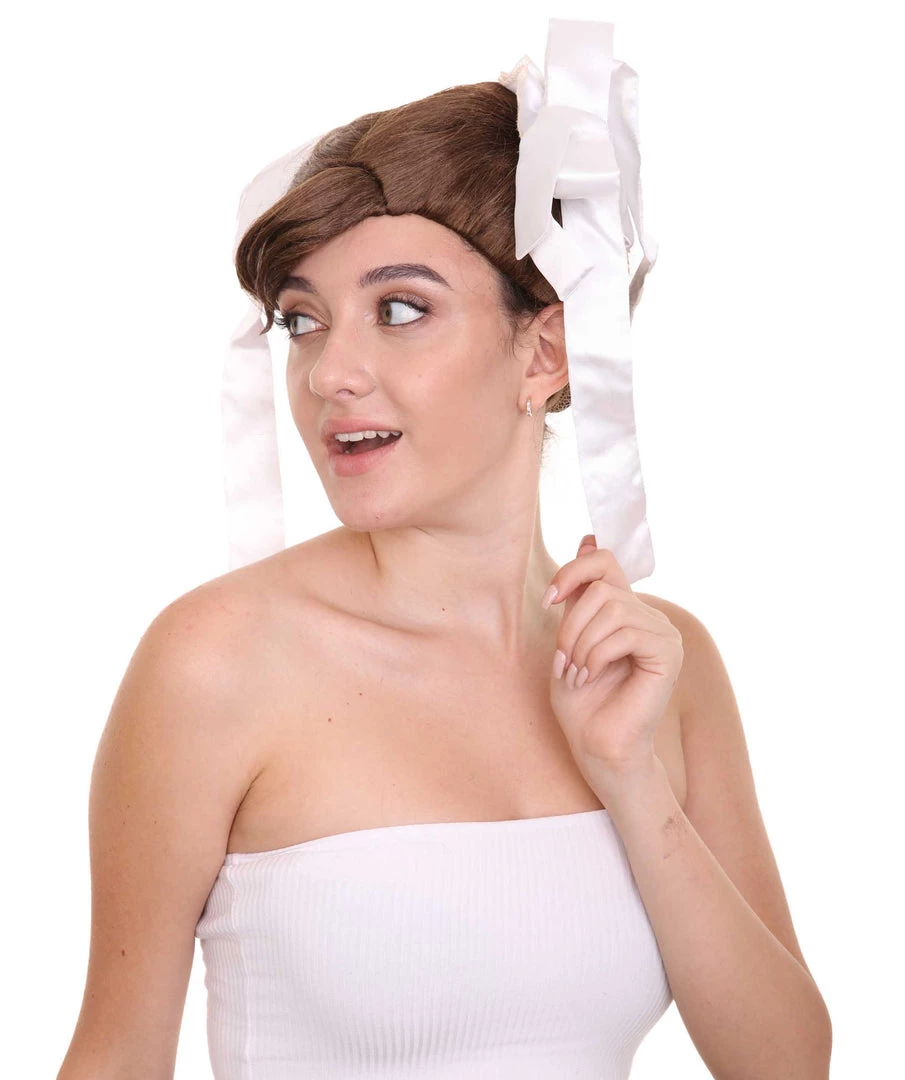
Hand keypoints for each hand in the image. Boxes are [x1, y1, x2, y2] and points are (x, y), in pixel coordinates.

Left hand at [544, 534, 683, 785]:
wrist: (596, 746)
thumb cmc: (581, 701)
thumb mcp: (568, 637)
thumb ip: (578, 595)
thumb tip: (587, 538)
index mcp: (626, 609)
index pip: (604, 560)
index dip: (572, 571)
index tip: (549, 600)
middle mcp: (648, 616)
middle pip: (602, 588)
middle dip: (570, 626)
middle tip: (565, 662)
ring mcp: (663, 633)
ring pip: (611, 608)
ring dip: (581, 644)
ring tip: (578, 673)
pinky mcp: (669, 653)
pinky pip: (626, 632)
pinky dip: (597, 655)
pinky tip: (591, 677)